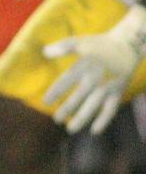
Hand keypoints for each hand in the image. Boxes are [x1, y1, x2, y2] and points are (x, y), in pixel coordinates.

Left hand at [42, 8, 145, 133]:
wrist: (128, 46)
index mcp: (85, 65)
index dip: (56, 92)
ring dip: (82, 118)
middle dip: (67, 109)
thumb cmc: (98, 44)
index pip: (67, 80)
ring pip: (94, 105)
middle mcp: (96, 77)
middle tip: (56, 119)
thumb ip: (62, 47)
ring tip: (70, 129)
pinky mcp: (118, 92)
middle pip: (79, 96)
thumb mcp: (80, 41)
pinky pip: (111, 108)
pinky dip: (104, 120)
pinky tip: (94, 131)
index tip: (45, 102)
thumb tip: (45, 52)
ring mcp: (108, 86)